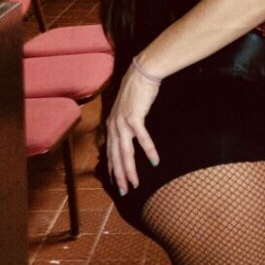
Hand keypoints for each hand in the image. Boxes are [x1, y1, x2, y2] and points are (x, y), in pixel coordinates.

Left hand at [105, 62, 160, 195]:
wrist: (141, 73)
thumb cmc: (137, 90)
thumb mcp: (127, 109)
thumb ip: (126, 122)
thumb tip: (130, 133)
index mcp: (112, 125)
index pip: (111, 152)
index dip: (113, 169)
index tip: (116, 182)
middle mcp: (114, 126)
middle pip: (116, 156)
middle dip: (120, 176)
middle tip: (125, 191)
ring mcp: (123, 122)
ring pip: (125, 152)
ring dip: (130, 169)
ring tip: (135, 183)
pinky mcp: (134, 117)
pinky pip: (142, 138)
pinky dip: (148, 150)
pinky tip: (154, 161)